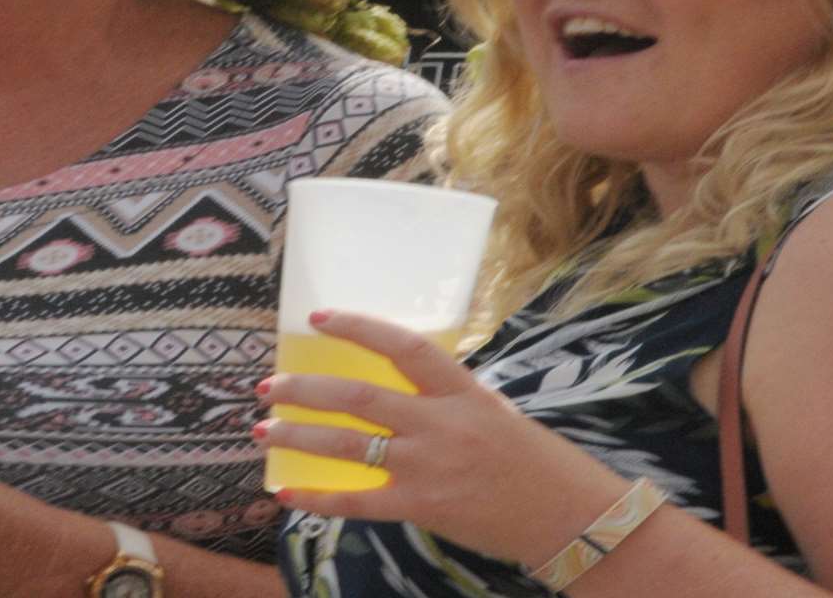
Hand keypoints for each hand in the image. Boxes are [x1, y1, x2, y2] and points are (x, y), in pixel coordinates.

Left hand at [256, 310, 629, 567]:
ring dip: (299, 434)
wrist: (568, 515)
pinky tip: (286, 490)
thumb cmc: (534, 461)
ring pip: (349, 443)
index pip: (402, 346)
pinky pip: (358, 500)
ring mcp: (429, 465)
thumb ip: (448, 398)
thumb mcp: (493, 410)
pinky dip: (318, 495)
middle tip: (268, 384)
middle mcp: (440, 422)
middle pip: (358, 396)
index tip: (319, 318)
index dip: (357, 328)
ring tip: (264, 428)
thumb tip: (401, 384)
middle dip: (305, 389)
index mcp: (461, 390)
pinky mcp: (423, 506)